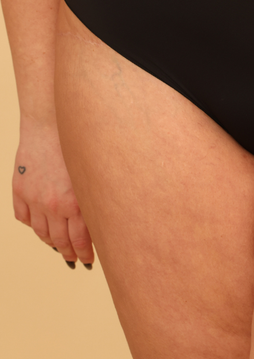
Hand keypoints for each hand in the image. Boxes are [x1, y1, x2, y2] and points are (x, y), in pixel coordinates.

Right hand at [12, 118, 93, 268]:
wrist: (50, 123)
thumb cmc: (79, 146)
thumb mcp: (93, 174)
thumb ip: (94, 199)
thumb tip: (103, 222)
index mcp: (76, 202)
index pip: (81, 240)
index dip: (85, 254)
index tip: (88, 262)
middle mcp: (53, 204)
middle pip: (60, 241)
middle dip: (70, 253)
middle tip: (76, 260)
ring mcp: (34, 199)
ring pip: (42, 233)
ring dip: (52, 243)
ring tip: (60, 248)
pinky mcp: (19, 190)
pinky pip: (24, 218)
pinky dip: (33, 225)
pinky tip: (42, 228)